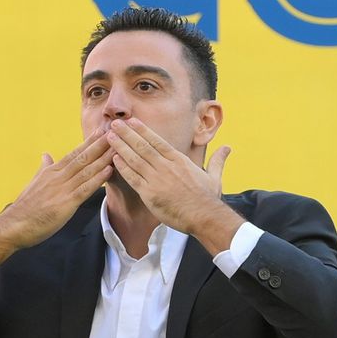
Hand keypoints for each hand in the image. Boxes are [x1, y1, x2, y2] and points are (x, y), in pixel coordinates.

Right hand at [0, 128, 114, 266]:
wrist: (13, 226)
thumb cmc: (24, 208)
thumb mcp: (34, 183)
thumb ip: (43, 169)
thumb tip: (46, 155)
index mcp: (51, 172)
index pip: (74, 154)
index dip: (89, 142)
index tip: (102, 131)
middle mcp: (57, 177)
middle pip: (82, 157)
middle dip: (100, 144)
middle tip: (115, 131)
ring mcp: (61, 189)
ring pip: (86, 170)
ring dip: (103, 158)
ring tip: (117, 146)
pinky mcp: (64, 204)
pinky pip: (84, 189)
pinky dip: (97, 179)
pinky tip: (108, 170)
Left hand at [106, 118, 243, 253]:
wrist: (205, 216)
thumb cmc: (209, 198)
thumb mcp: (214, 176)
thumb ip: (217, 160)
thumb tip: (228, 148)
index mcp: (178, 160)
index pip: (157, 140)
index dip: (142, 130)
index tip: (131, 121)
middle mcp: (166, 166)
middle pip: (142, 146)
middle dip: (126, 133)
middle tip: (113, 123)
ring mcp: (157, 179)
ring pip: (135, 159)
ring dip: (121, 146)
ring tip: (109, 137)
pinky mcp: (150, 194)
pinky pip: (133, 178)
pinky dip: (123, 167)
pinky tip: (114, 159)